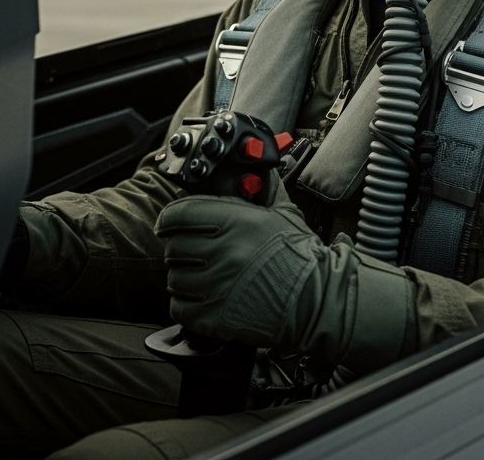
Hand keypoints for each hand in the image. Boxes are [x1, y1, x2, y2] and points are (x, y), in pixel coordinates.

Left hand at [156, 187, 413, 373]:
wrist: (315, 299)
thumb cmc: (300, 256)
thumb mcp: (284, 212)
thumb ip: (266, 187)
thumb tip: (259, 167)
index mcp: (236, 222)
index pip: (179, 214)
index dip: (169, 217)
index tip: (168, 222)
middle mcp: (222, 252)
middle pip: (174, 246)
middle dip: (177, 246)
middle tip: (187, 248)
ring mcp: (217, 286)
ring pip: (175, 277)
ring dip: (182, 274)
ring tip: (197, 273)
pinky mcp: (215, 316)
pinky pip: (180, 307)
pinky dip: (184, 302)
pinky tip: (199, 295)